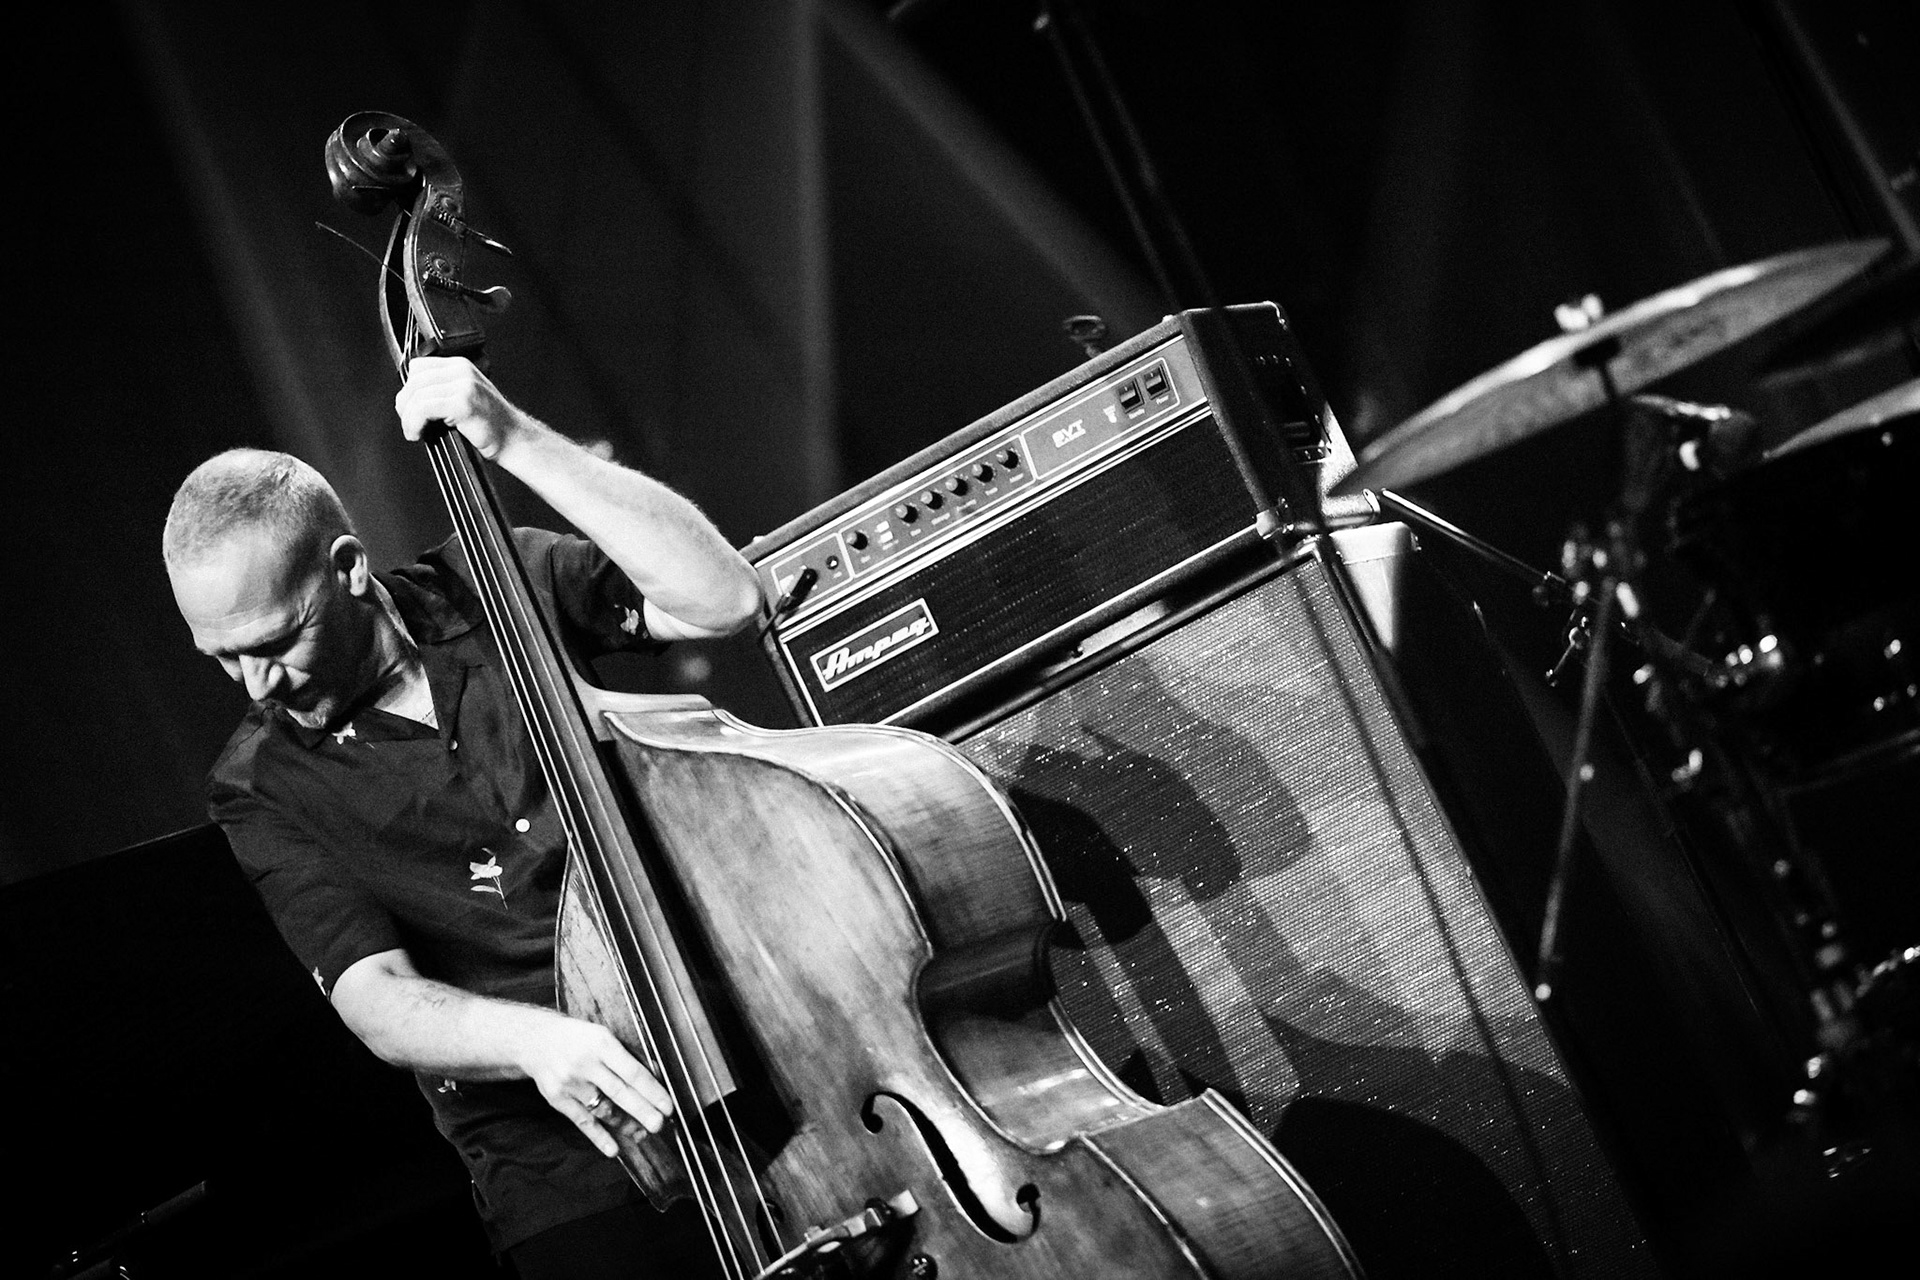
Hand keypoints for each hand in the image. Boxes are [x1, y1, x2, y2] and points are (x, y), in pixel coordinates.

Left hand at [394, 356, 532, 459]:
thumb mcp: (464, 397)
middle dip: (405, 405)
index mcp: (460, 366)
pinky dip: (414, 423)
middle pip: (414, 381)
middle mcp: (462, 371)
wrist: (513, 439)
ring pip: (417, 395)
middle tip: (409, 423)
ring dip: (409, 418)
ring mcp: (464, 386)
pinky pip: (424, 409)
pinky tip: (418, 433)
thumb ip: (442, 390)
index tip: (409, 408)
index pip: (418, 367)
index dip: (409, 389)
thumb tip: (410, 397)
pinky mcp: (463, 403)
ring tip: (414, 431)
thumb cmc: (490, 424)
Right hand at [518, 1010, 674, 1157]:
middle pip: (619, 1092)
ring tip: (642, 1133)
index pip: (632, 1071)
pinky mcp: (558, 1099)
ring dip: (625, 1125)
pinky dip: (599, 1137)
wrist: (535, 1040)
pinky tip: (613, 1149)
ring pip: (603, 1110)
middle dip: (642, 1111)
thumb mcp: (603, 1037)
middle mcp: (585, 1064)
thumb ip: (628, 1056)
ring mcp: (570, 1083)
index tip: (668, 1106)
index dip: (652, 1091)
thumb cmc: (577, 1038)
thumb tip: (656, 1075)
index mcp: (601, 1044)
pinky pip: (582, 1121)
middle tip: (659, 1125)